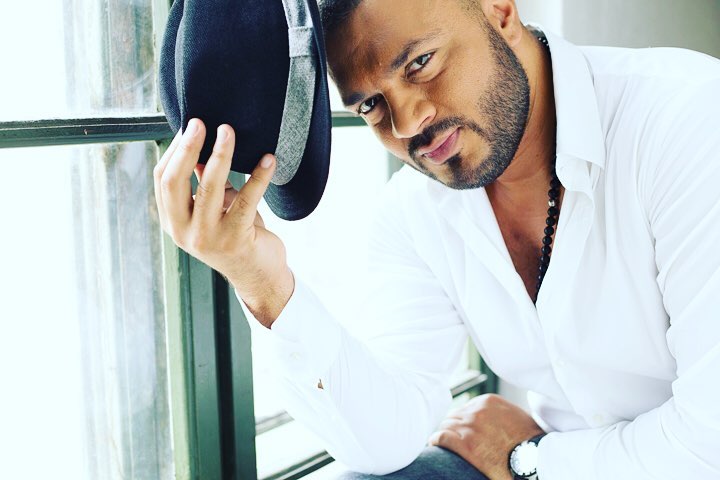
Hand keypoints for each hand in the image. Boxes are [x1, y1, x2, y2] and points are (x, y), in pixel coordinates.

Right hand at [153, 118, 293, 326]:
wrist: (258, 276)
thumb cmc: (236, 236)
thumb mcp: (214, 209)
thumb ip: (203, 182)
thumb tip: (198, 146)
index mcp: (174, 222)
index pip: (163, 179)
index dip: (175, 150)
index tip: (190, 126)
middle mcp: (184, 231)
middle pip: (175, 181)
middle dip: (188, 148)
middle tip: (202, 122)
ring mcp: (208, 237)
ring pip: (209, 187)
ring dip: (221, 155)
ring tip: (229, 131)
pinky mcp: (236, 238)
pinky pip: (247, 200)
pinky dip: (258, 177)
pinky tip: (268, 159)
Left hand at [429, 394, 544, 479]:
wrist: (533, 458)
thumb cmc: (530, 441)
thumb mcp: (517, 417)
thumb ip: (502, 413)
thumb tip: (496, 418)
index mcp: (488, 401)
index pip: (466, 408)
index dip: (463, 420)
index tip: (462, 429)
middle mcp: (476, 411)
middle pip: (454, 416)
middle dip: (453, 427)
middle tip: (452, 438)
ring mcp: (469, 426)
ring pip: (446, 425)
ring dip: (445, 434)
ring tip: (442, 443)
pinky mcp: (464, 443)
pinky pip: (441, 437)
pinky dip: (435, 440)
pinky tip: (434, 444)